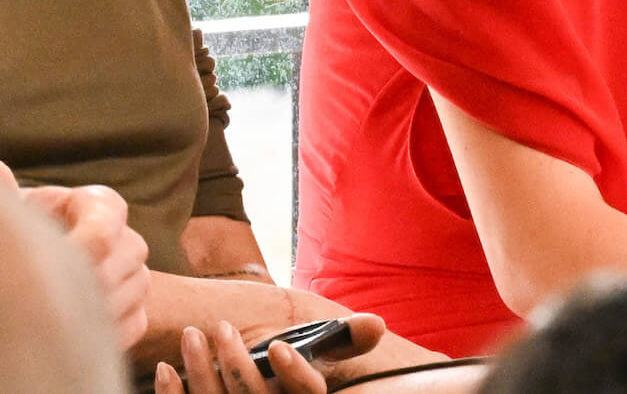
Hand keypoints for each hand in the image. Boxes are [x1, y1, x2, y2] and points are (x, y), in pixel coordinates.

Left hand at [7, 172, 150, 350]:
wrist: (24, 264)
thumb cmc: (15, 240)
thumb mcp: (13, 216)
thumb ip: (7, 198)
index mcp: (96, 204)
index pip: (107, 223)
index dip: (82, 248)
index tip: (47, 268)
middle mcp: (125, 236)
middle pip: (126, 258)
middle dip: (87, 284)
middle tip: (45, 301)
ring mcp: (135, 273)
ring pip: (134, 290)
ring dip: (97, 309)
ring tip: (55, 316)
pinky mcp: (136, 307)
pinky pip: (136, 322)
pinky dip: (108, 332)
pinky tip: (73, 334)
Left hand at [158, 315, 386, 393]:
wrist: (254, 392)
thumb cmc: (294, 384)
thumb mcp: (324, 364)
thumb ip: (344, 344)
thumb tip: (377, 324)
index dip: (294, 374)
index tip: (278, 345)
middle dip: (234, 364)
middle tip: (221, 327)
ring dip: (199, 371)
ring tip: (192, 335)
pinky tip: (165, 370)